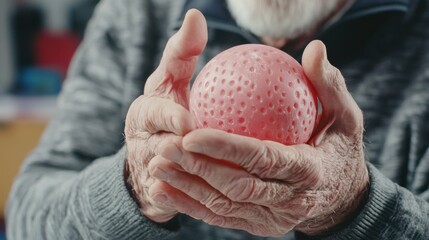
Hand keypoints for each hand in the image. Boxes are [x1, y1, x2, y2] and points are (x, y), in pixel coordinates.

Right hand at [124, 9, 206, 222]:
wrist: (150, 157)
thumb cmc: (166, 112)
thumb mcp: (170, 81)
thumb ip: (182, 53)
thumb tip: (195, 16)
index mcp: (144, 112)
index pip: (153, 112)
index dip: (168, 117)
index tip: (187, 122)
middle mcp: (141, 141)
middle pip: (160, 148)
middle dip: (178, 153)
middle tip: (205, 154)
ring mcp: (146, 169)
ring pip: (169, 176)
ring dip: (188, 179)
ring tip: (222, 178)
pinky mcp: (156, 194)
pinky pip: (175, 199)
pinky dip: (192, 198)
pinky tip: (221, 198)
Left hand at [148, 40, 368, 235]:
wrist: (344, 197)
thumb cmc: (340, 149)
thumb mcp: (345, 115)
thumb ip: (328, 85)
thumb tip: (313, 49)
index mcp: (310, 172)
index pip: (262, 159)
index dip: (226, 149)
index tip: (192, 134)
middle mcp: (290, 201)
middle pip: (237, 187)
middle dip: (198, 169)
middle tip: (166, 146)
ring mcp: (273, 219)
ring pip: (223, 206)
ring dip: (187, 188)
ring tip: (156, 166)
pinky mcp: (259, 226)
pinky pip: (220, 218)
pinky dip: (190, 205)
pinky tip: (163, 191)